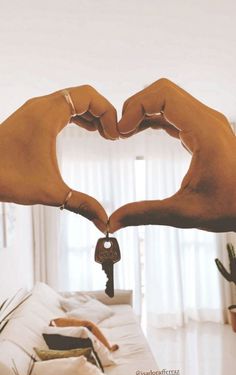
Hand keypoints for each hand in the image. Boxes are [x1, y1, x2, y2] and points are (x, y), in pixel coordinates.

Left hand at [0, 85, 118, 231]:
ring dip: (89, 114)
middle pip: (81, 96)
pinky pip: (58, 108)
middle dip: (102, 112)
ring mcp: (32, 111)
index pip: (88, 96)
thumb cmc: (7, 177)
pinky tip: (84, 131)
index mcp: (48, 114)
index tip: (115, 135)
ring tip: (103, 133)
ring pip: (69, 101)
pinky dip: (75, 116)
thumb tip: (104, 222)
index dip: (108, 112)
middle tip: (112, 135)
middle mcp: (40, 106)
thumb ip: (82, 204)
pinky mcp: (27, 119)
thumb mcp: (51, 192)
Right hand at [109, 78, 235, 232]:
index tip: (120, 133)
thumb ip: (146, 214)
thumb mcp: (185, 214)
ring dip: (143, 111)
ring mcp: (206, 122)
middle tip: (119, 133)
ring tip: (124, 134)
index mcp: (205, 132)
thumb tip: (112, 222)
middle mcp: (208, 120)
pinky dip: (153, 117)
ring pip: (168, 99)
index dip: (136, 107)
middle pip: (164, 91)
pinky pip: (173, 112)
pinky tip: (139, 132)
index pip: (164, 96)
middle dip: (136, 106)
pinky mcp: (203, 130)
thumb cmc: (228, 208)